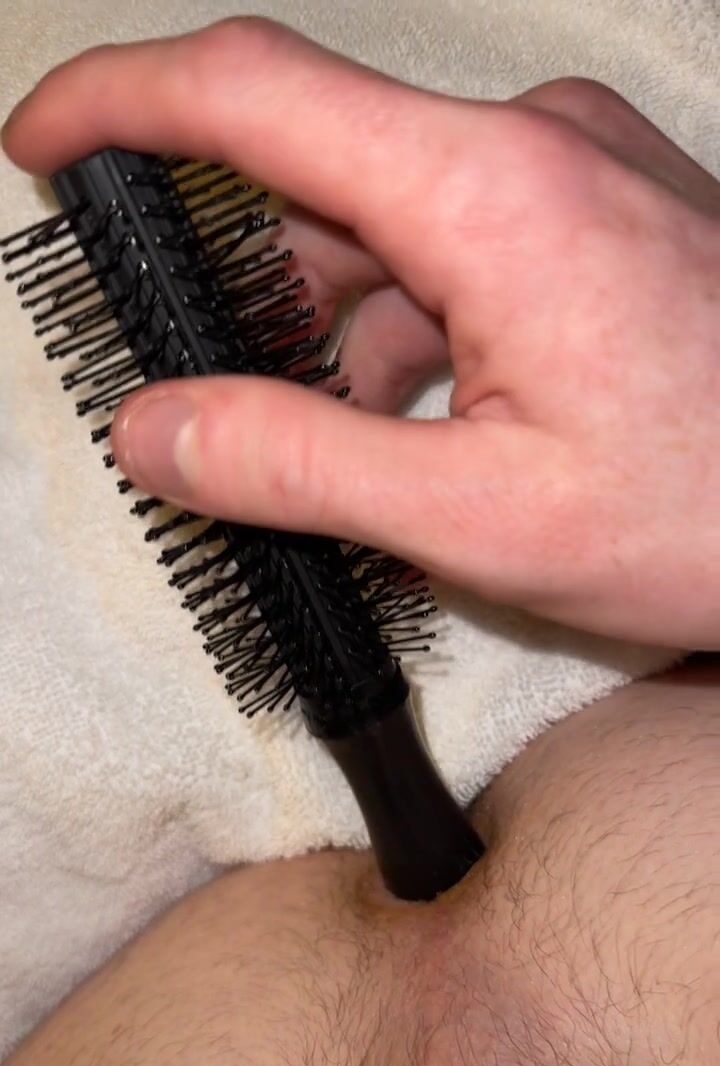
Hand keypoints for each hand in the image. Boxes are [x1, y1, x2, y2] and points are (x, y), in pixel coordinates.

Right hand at [4, 19, 718, 647]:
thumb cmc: (719, 511)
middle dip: (245, 291)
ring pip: (389, 229)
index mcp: (489, 196)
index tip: (39, 149)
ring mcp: (572, 177)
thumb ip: (302, 468)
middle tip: (211, 401)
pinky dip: (410, 332)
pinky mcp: (598, 218)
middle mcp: (531, 151)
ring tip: (351, 458)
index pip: (252, 93)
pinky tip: (426, 428)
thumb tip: (156, 429)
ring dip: (338, 334)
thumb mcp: (484, 518)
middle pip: (318, 180)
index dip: (121, 106)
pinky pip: (458, 248)